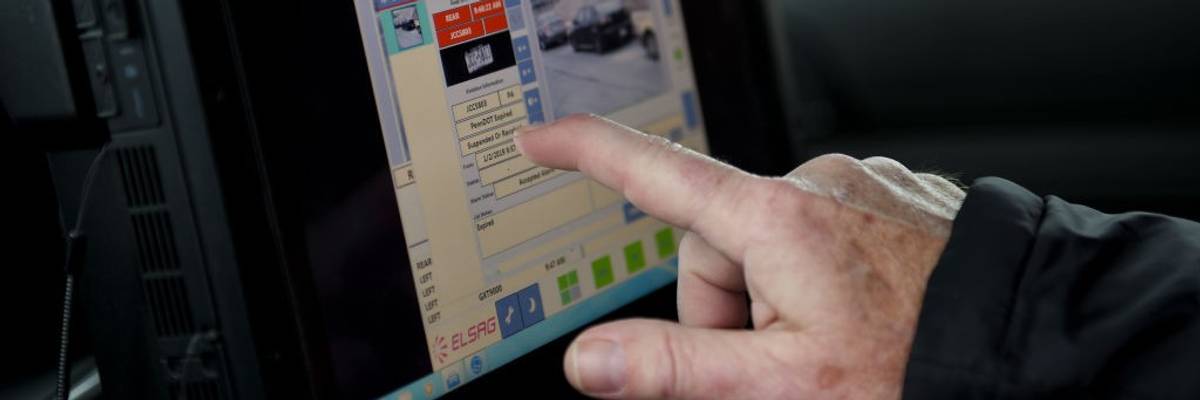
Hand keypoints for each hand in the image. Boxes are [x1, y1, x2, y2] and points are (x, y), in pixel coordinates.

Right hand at [515, 115, 966, 398]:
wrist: (1030, 339)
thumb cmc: (915, 363)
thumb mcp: (782, 383)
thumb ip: (675, 369)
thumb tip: (588, 362)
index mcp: (773, 219)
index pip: (653, 174)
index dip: (587, 154)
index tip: (541, 140)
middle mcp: (814, 184)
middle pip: (715, 241)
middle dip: (724, 305)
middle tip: (774, 360)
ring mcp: (857, 186)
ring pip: (770, 241)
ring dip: (775, 295)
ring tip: (830, 342)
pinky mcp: (890, 197)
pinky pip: (822, 229)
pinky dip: (819, 273)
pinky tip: (861, 313)